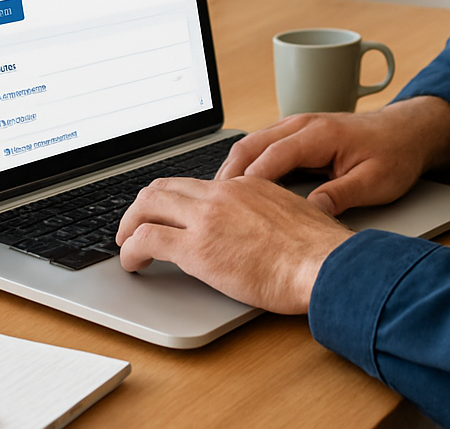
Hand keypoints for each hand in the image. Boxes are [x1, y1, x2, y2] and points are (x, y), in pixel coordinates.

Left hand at [116, 175, 351, 312]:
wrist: (323, 263)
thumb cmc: (318, 251)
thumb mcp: (294, 216)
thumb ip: (271, 215)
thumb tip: (269, 230)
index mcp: (246, 185)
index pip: (196, 184)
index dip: (174, 199)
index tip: (167, 214)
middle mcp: (222, 193)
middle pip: (164, 187)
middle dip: (142, 206)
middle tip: (134, 226)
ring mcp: (206, 218)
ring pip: (148, 205)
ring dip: (130, 225)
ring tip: (126, 244)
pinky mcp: (196, 248)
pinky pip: (147, 240)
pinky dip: (131, 250)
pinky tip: (132, 264)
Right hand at [216, 96, 449, 215]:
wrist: (409, 131)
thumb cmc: (395, 154)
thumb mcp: (375, 181)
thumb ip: (341, 195)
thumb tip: (310, 213)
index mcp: (318, 133)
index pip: (270, 157)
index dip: (245, 184)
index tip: (225, 207)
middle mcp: (302, 123)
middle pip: (250, 146)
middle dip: (226, 176)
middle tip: (207, 207)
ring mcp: (298, 125)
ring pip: (252, 144)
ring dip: (232, 170)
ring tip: (213, 201)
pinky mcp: (299, 133)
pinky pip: (262, 146)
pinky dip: (246, 165)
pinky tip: (238, 188)